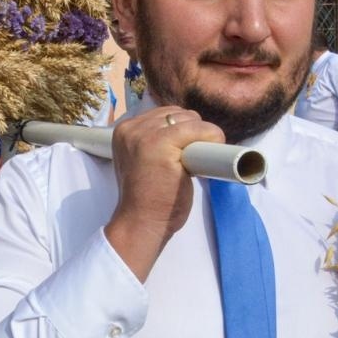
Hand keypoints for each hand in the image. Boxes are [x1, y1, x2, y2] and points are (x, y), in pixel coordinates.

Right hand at [103, 107, 224, 281]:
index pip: (165, 114)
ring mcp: (146, 135)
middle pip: (180, 114)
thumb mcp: (142, 160)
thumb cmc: (147, 198)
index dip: (181, 131)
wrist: (140, 223)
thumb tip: (189, 128)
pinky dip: (212, 139)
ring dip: (202, 138)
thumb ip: (155, 141)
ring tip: (192, 164)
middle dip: (193, 134)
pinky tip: (207, 160)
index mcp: (124, 130)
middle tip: (189, 162)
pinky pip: (199, 129)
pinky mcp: (162, 144)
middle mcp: (131, 128)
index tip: (182, 154)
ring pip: (191, 120)